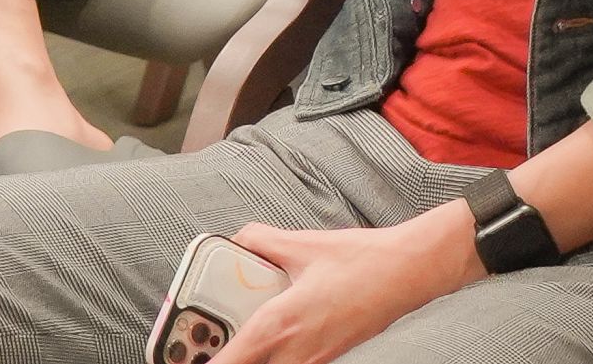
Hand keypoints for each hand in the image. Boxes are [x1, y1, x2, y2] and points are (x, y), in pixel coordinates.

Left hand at [216, 214, 483, 363]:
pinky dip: (273, 355)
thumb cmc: (359, 260)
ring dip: (250, 358)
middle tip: (200, 348)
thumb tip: (238, 240)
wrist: (409, 272)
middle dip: (223, 361)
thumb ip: (260, 240)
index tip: (184, 359)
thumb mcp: (302, 243)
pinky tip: (270, 336)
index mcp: (280, 324)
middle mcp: (295, 351)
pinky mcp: (328, 357)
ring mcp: (314, 359)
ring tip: (231, 344)